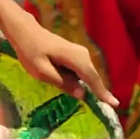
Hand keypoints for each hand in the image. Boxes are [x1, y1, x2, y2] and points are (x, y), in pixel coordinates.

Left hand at [1, 9, 117, 106]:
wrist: (25, 31)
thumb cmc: (30, 50)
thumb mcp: (42, 71)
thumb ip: (62, 82)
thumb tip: (83, 94)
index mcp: (74, 57)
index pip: (92, 78)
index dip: (102, 92)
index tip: (114, 104)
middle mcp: (82, 54)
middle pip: (92, 77)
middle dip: (99, 92)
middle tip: (106, 108)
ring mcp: (79, 52)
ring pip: (87, 74)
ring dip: (89, 87)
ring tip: (92, 100)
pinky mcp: (75, 54)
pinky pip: (82, 71)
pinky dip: (82, 80)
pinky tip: (77, 88)